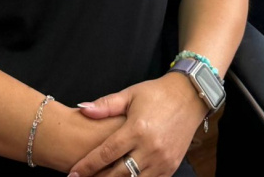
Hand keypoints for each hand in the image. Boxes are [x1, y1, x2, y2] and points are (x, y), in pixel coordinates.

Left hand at [68, 75, 204, 176]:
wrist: (189, 97)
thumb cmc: (156, 94)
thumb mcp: (130, 94)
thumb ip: (106, 105)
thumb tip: (82, 109)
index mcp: (137, 129)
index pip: (106, 153)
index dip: (88, 166)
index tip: (73, 173)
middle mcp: (150, 148)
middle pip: (118, 174)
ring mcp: (162, 161)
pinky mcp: (171, 167)